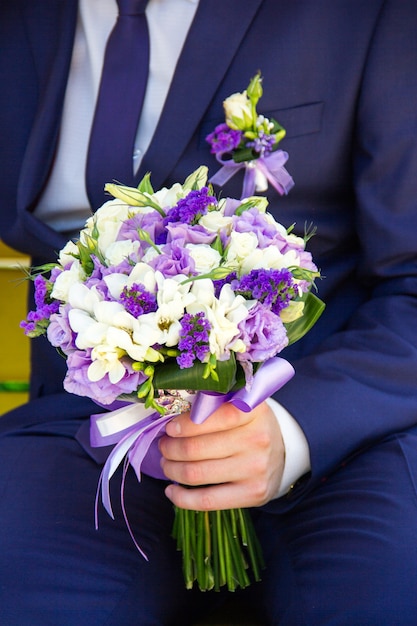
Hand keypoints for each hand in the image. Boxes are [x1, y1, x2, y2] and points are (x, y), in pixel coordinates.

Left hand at [159, 400, 284, 510]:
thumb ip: (212, 407)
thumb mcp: (240, 407)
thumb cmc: (249, 426)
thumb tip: (170, 418)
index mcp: (253, 411)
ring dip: (172, 468)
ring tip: (167, 463)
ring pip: (196, 473)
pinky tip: (171, 490)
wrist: (281, 453)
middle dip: (170, 448)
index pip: (212, 416)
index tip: (170, 428)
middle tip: (164, 445)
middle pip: (196, 448)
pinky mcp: (253, 494)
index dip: (184, 424)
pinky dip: (182, 497)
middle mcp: (257, 439)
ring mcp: (256, 468)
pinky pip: (207, 501)